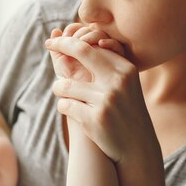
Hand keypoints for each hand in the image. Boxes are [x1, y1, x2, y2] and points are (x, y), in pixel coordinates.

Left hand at [46, 28, 159, 164]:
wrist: (137, 147)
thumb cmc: (126, 112)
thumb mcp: (123, 85)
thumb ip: (103, 63)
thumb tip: (74, 38)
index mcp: (126, 69)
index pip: (92, 45)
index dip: (70, 41)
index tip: (56, 40)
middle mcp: (118, 81)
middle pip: (80, 51)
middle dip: (59, 46)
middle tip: (48, 45)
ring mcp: (106, 100)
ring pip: (65, 85)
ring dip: (59, 89)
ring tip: (63, 93)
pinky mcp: (95, 119)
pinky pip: (65, 105)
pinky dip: (64, 107)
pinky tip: (71, 111)